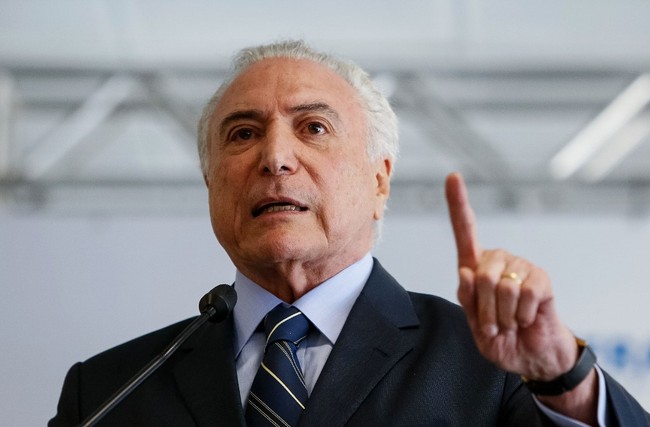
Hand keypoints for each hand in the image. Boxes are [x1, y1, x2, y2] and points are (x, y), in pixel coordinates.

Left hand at [445, 172, 577, 380]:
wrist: (531, 356)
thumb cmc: (499, 337)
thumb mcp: (474, 324)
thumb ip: (467, 299)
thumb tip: (467, 271)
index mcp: (476, 267)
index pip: (464, 231)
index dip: (458, 204)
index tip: (453, 177)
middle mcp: (498, 261)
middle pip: (482, 275)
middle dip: (484, 310)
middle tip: (493, 325)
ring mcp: (521, 267)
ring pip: (503, 288)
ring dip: (503, 316)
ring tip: (509, 323)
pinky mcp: (541, 279)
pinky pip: (526, 294)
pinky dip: (521, 315)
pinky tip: (525, 319)